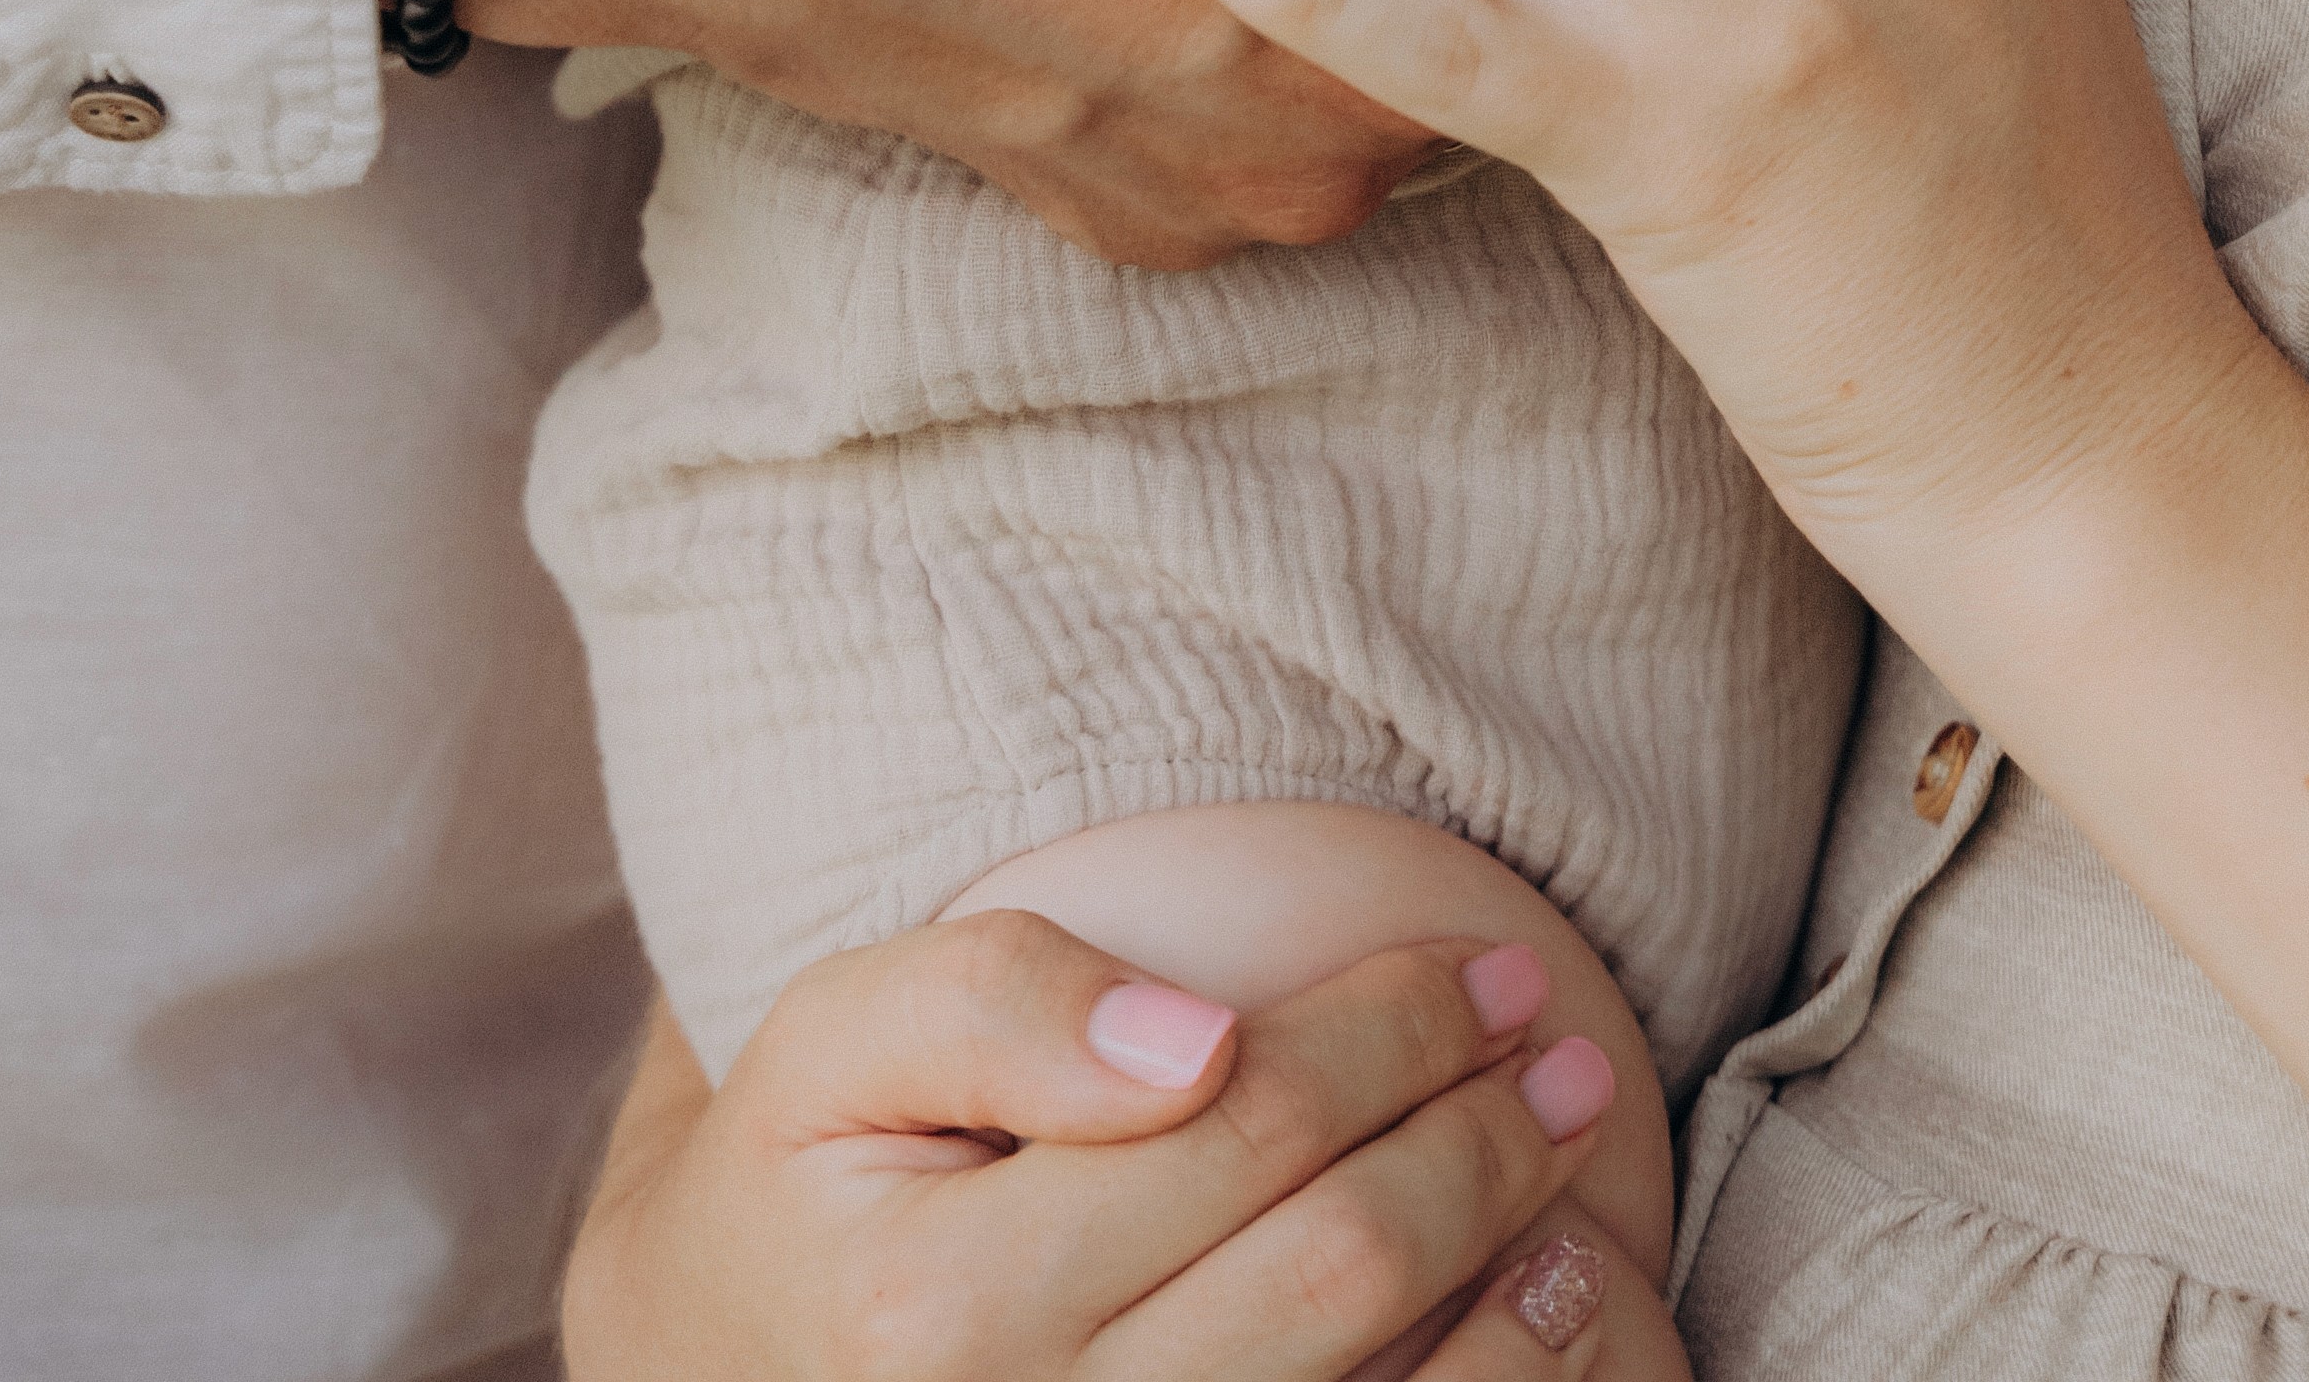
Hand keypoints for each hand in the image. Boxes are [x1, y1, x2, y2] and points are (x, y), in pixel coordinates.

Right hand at [563, 926, 1664, 1377]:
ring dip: (1508, 1270)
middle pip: (1335, 1264)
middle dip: (1475, 1134)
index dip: (1391, 1030)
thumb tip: (1201, 1037)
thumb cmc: (816, 1171)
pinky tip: (1534, 1308)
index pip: (1242, 1124)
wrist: (736, 1364)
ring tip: (1572, 1161)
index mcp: (936, 1310)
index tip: (1483, 966)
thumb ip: (999, 1000)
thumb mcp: (843, 1036)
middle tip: (1554, 1042)